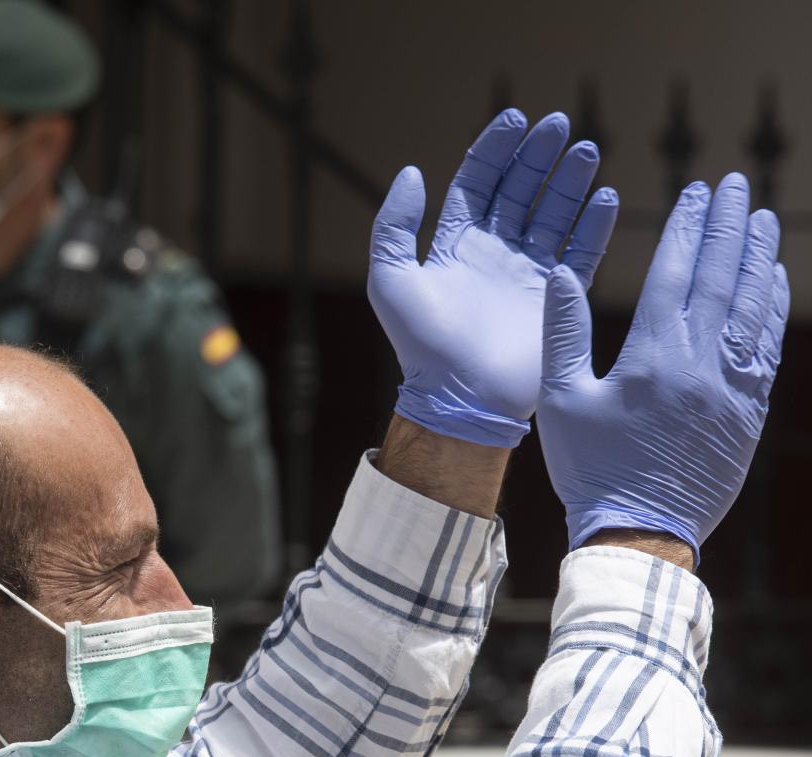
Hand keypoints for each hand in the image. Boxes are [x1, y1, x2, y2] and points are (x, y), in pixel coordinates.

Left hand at [369, 109, 618, 447]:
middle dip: (539, 156)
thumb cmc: (421, 345)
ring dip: (570, 182)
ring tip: (587, 150)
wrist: (460, 397)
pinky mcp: (555, 298)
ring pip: (553, 215)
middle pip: (521, 191)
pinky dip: (594, 226)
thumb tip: (410, 172)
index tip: (517, 119)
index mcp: (455, 246)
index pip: (479, 184)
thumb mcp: (391, 280)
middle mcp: (494, 255)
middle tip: (560, 125)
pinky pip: (581, 253)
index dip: (497, 149)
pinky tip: (605, 197)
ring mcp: (527, 275)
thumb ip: (394, 226)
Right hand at [538, 174, 788, 558]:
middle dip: (728, 225)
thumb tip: (560, 274)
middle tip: (734, 185)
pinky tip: (772, 279)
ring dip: (758, 256)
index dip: (686, 227)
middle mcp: (700, 362)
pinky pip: (768, 344)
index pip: (675, 272)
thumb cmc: (589, 469)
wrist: (638, 531)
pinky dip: (772, 305)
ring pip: (753, 305)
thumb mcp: (559, 402)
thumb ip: (563, 335)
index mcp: (651, 355)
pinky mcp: (750, 410)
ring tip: (760, 219)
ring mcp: (732, 385)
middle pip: (721, 277)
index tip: (696, 191)